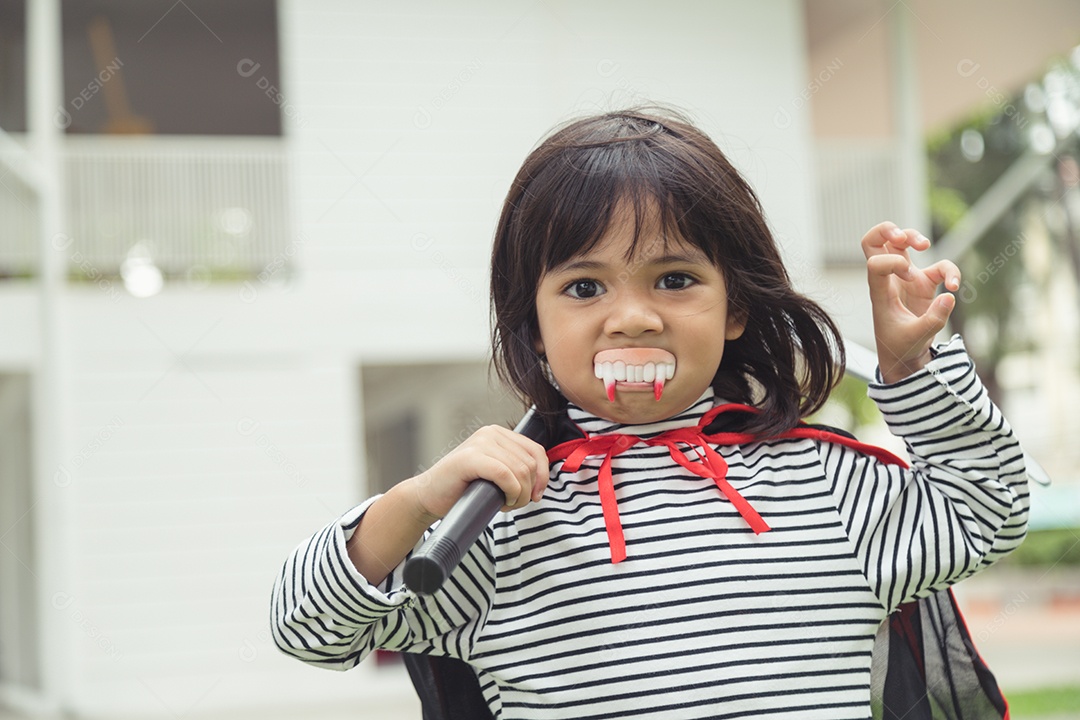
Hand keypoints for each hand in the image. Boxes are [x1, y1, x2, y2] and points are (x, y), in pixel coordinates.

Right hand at [405, 425, 549, 522]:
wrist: (428, 496)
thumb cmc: (462, 489)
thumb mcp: (494, 473)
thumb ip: (514, 468)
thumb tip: (542, 479)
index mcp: (498, 434)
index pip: (536, 451)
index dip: (542, 476)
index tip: (536, 495)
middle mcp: (490, 433)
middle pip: (530, 463)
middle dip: (528, 490)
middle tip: (513, 504)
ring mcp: (479, 443)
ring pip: (520, 470)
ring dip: (519, 495)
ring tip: (505, 504)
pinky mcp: (470, 458)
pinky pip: (505, 475)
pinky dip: (510, 492)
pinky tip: (502, 502)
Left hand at [862, 222, 960, 383]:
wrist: (904, 357)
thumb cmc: (900, 347)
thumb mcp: (915, 338)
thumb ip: (933, 319)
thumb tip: (950, 295)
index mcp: (880, 292)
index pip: (874, 263)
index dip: (891, 262)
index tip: (906, 277)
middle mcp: (890, 280)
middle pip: (875, 241)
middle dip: (887, 230)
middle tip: (901, 238)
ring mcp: (906, 279)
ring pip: (901, 243)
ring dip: (913, 235)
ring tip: (924, 245)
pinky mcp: (925, 284)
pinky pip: (939, 267)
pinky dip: (950, 271)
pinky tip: (955, 287)